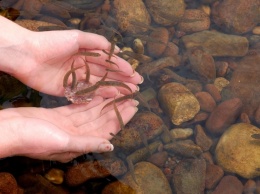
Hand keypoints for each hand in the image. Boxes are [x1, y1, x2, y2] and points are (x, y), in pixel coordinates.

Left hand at [0, 16, 142, 96]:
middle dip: (122, 79)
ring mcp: (77, 79)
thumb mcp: (77, 37)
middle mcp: (84, 66)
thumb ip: (96, 42)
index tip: (134, 73)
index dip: (122, 67)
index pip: (108, 62)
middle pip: (106, 74)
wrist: (28, 55)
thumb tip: (115, 49)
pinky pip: (87, 93)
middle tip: (137, 85)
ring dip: (114, 88)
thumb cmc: (52, 43)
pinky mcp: (68, 89)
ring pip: (100, 84)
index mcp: (86, 53)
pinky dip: (99, 95)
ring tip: (128, 93)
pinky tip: (110, 97)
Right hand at [0, 96, 137, 162]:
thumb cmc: (33, 139)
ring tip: (119, 92)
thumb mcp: (63, 142)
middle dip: (117, 108)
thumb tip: (110, 146)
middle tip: (132, 96)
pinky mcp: (59, 115)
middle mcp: (76, 134)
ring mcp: (68, 124)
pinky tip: (99, 93)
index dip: (121, 118)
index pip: (106, 129)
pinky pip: (79, 106)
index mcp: (79, 143)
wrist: (8, 130)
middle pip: (102, 119)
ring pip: (92, 112)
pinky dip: (89, 100)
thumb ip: (87, 142)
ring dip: (105, 103)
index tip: (134, 107)